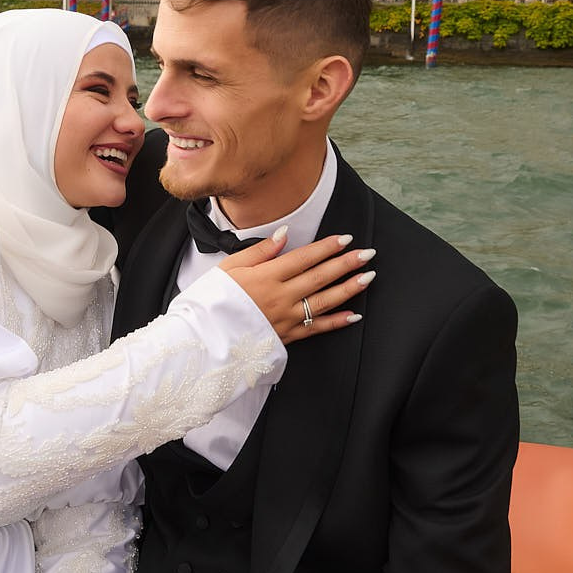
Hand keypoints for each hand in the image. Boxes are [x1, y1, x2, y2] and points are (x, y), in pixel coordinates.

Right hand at [221, 229, 374, 342]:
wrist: (204, 338)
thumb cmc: (213, 300)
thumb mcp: (230, 267)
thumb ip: (260, 251)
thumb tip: (284, 234)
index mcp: (266, 277)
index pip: (304, 258)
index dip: (327, 247)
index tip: (345, 238)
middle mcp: (280, 297)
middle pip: (319, 277)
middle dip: (346, 264)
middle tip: (367, 254)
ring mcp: (285, 318)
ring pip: (324, 301)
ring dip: (348, 289)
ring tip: (367, 277)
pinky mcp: (287, 336)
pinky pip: (316, 329)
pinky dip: (336, 322)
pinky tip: (353, 315)